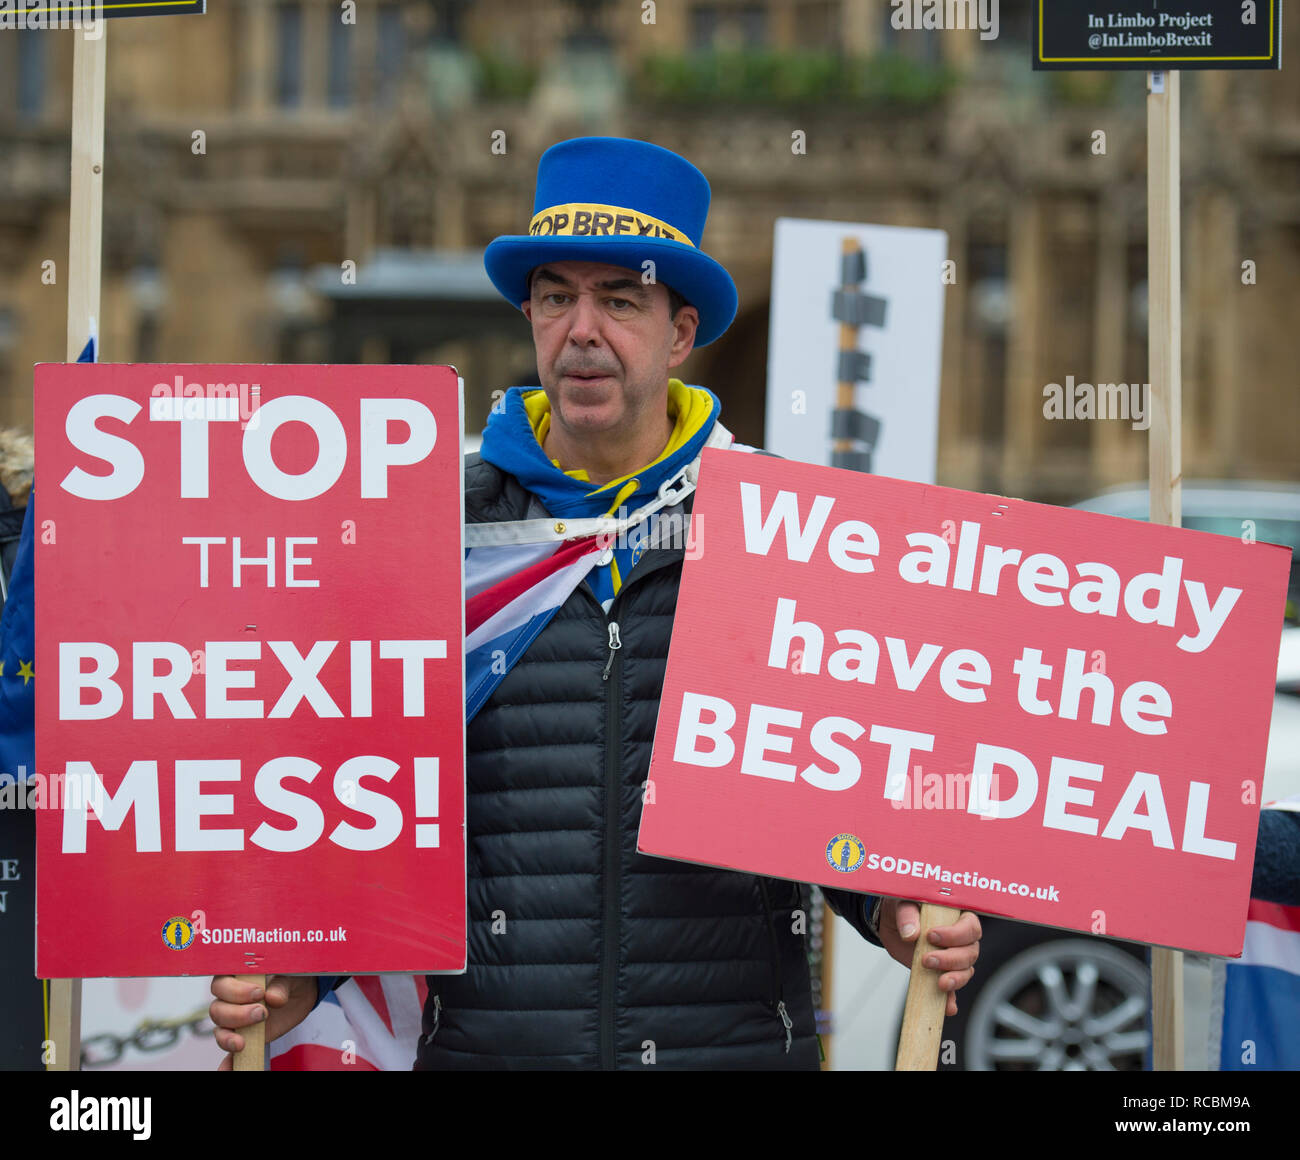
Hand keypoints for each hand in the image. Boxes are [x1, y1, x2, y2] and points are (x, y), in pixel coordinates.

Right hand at [209, 974, 316, 1069]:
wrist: (300, 992)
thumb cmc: (291, 977)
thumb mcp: (290, 976)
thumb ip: (280, 985)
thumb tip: (273, 998)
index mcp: (235, 977)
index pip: (221, 984)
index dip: (235, 990)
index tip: (258, 993)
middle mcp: (229, 999)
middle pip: (217, 1009)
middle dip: (237, 1014)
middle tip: (262, 1013)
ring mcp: (233, 1020)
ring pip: (220, 1030)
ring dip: (229, 1038)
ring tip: (244, 1042)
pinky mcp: (242, 1038)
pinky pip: (229, 1053)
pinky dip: (228, 1063)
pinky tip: (228, 1070)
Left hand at [876, 899, 980, 1016]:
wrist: (893, 923)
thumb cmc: (905, 907)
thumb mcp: (904, 904)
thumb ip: (907, 916)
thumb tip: (911, 934)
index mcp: (957, 916)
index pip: (970, 927)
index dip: (955, 934)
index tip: (932, 936)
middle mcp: (961, 939)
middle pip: (970, 953)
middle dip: (951, 959)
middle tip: (928, 960)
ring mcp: (954, 959)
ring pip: (965, 972)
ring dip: (955, 979)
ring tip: (939, 983)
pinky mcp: (942, 974)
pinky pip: (952, 990)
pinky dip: (950, 1000)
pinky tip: (947, 1007)